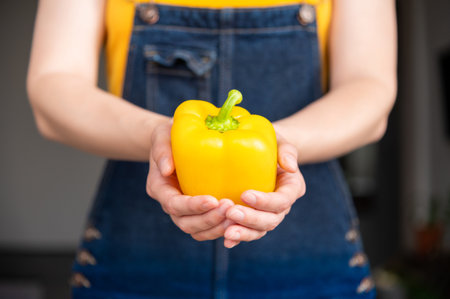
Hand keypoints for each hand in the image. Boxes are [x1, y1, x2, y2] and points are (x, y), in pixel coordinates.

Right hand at [146, 121, 234, 240]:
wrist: (175, 141)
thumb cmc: (169, 135)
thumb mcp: (162, 135)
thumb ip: (162, 149)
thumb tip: (166, 169)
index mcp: (159, 188)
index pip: (174, 204)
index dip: (193, 206)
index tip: (213, 200)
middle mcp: (170, 203)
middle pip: (186, 223)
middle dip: (208, 219)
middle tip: (230, 207)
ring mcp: (184, 211)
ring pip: (198, 231)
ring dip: (217, 227)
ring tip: (236, 216)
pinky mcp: (199, 212)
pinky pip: (208, 228)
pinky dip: (221, 228)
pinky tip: (239, 219)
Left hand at [223, 135, 305, 247]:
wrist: (262, 153)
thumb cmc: (271, 144)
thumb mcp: (281, 141)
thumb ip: (287, 150)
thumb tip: (290, 166)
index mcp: (292, 188)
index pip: (282, 200)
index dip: (265, 201)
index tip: (245, 194)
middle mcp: (282, 205)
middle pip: (271, 220)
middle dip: (251, 219)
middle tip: (231, 212)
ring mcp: (268, 214)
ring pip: (260, 230)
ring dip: (244, 232)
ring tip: (227, 232)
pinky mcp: (253, 219)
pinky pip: (248, 232)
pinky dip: (238, 237)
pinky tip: (226, 240)